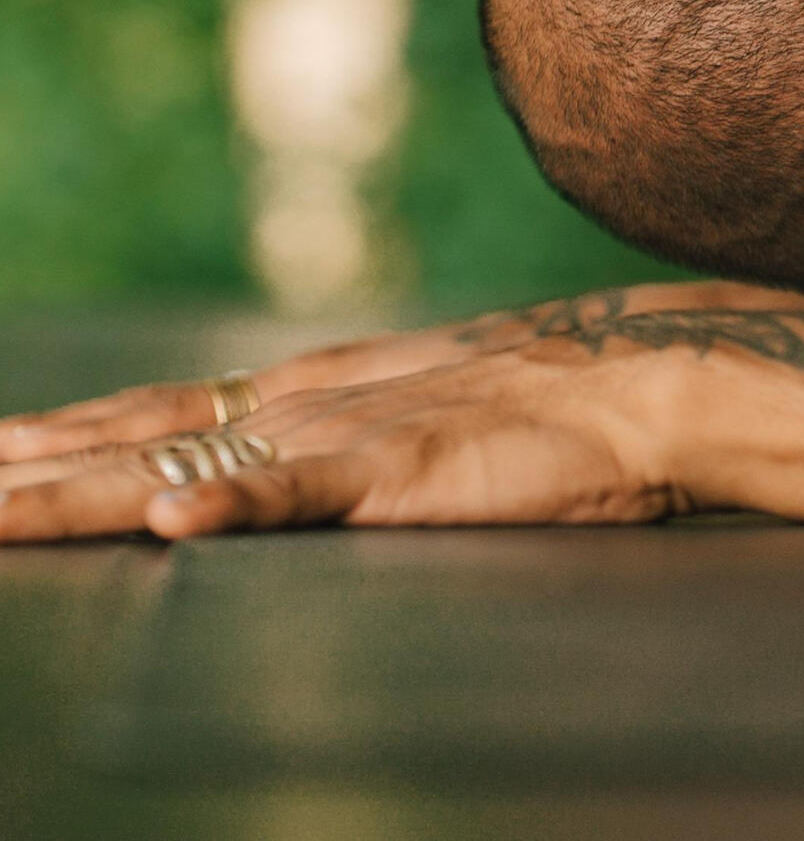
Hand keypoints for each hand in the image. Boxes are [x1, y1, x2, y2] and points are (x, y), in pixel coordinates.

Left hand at [0, 279, 756, 468]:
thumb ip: (342, 445)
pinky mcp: (406, 471)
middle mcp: (307, 402)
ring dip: (78, 490)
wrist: (648, 380)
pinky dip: (237, 501)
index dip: (59, 439)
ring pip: (184, 461)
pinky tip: (175, 518)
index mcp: (311, 392)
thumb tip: (263, 479)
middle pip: (136, 434)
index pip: (155, 414)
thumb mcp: (420, 418)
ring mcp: (349, 433)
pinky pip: (307, 491)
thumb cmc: (549, 410)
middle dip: (30, 465)